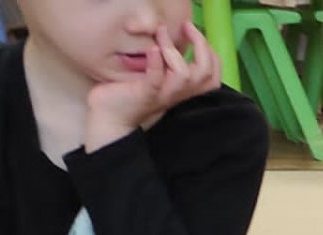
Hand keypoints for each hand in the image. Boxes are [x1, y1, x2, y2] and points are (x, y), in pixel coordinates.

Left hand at [83, 23, 220, 151]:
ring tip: (161, 34)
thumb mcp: (153, 78)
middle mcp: (178, 93)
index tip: (194, 32)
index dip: (211, 52)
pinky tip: (152, 49)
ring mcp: (163, 95)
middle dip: (201, 46)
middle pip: (207, 75)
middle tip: (187, 26)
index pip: (213, 75)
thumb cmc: (128, 95)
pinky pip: (156, 80)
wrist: (109, 119)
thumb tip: (167, 39)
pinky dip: (156, 63)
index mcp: (183, 90)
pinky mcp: (145, 94)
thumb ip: (164, 64)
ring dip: (174, 51)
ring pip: (186, 77)